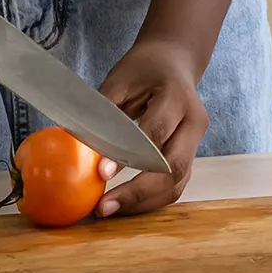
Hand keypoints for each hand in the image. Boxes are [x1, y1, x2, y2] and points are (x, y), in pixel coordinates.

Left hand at [93, 40, 208, 216]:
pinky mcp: (191, 156)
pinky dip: (150, 199)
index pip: (155, 133)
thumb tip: (75, 145)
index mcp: (178, 98)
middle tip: (104, 207)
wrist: (174, 62)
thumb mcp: (120, 79)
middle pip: (173, 167)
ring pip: (177, 183)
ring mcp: (197, 142)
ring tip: (111, 210)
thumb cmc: (144, 69)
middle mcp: (194, 122)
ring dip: (144, 202)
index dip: (129, 156)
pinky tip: (125, 204)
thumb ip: (103, 111)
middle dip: (138, 192)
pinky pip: (174, 184)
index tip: (101, 174)